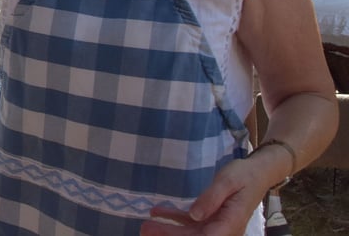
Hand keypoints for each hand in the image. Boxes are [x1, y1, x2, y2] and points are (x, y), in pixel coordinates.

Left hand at [140, 156, 272, 235]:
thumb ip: (211, 198)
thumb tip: (195, 216)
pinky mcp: (212, 218)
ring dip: (168, 229)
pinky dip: (174, 218)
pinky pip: (191, 222)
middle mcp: (224, 229)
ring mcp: (217, 225)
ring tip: (146, 224)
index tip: (160, 234)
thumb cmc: (243, 175)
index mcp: (230, 223)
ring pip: (190, 232)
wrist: (257, 173)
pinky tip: (157, 211)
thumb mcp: (227, 181)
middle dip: (169, 235)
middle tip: (145, 229)